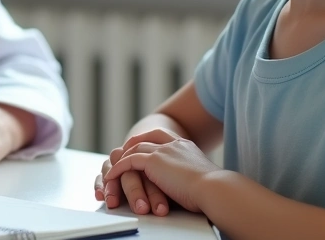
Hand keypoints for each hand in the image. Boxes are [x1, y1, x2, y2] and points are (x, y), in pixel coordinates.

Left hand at [103, 129, 223, 213]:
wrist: (213, 187)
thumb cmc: (213, 188)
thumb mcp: (203, 176)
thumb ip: (194, 174)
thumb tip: (196, 182)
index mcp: (186, 146)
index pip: (163, 136)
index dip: (150, 139)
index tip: (142, 144)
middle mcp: (174, 144)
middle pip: (147, 137)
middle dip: (133, 143)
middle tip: (123, 150)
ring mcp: (163, 150)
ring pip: (135, 148)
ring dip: (122, 157)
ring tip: (113, 165)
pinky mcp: (153, 161)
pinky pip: (128, 161)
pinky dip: (118, 168)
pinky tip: (112, 176)